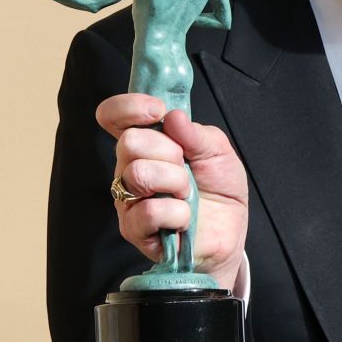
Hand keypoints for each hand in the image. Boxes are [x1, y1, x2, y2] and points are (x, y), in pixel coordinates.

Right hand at [97, 93, 247, 290]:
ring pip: (137, 173)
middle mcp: (129, 168)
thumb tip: (173, 117)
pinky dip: (176, 212)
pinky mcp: (134, 229)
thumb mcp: (219, 153)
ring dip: (175, 182)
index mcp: (146, 143)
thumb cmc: (219, 191)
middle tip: (186, 169)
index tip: (157, 111)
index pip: (113, 116)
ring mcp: (128, 199)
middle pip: (129, 142)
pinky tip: (184, 218)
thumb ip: (197, 133)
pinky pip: (148, 211)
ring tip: (187, 194)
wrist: (228, 234)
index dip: (128, 107)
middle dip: (169, 152)